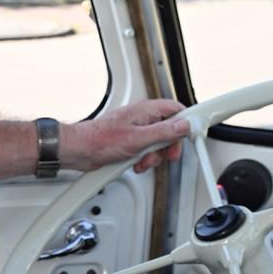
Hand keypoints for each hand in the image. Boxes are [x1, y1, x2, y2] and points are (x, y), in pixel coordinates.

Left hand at [63, 98, 190, 174]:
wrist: (80, 151)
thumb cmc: (100, 140)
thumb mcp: (138, 139)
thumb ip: (163, 132)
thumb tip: (183, 126)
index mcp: (146, 110)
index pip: (176, 110)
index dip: (186, 122)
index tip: (193, 134)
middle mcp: (142, 118)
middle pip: (169, 129)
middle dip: (168, 145)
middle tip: (167, 155)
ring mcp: (136, 130)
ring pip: (158, 143)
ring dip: (154, 156)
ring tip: (143, 160)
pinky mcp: (130, 142)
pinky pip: (146, 151)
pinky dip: (144, 159)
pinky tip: (137, 163)